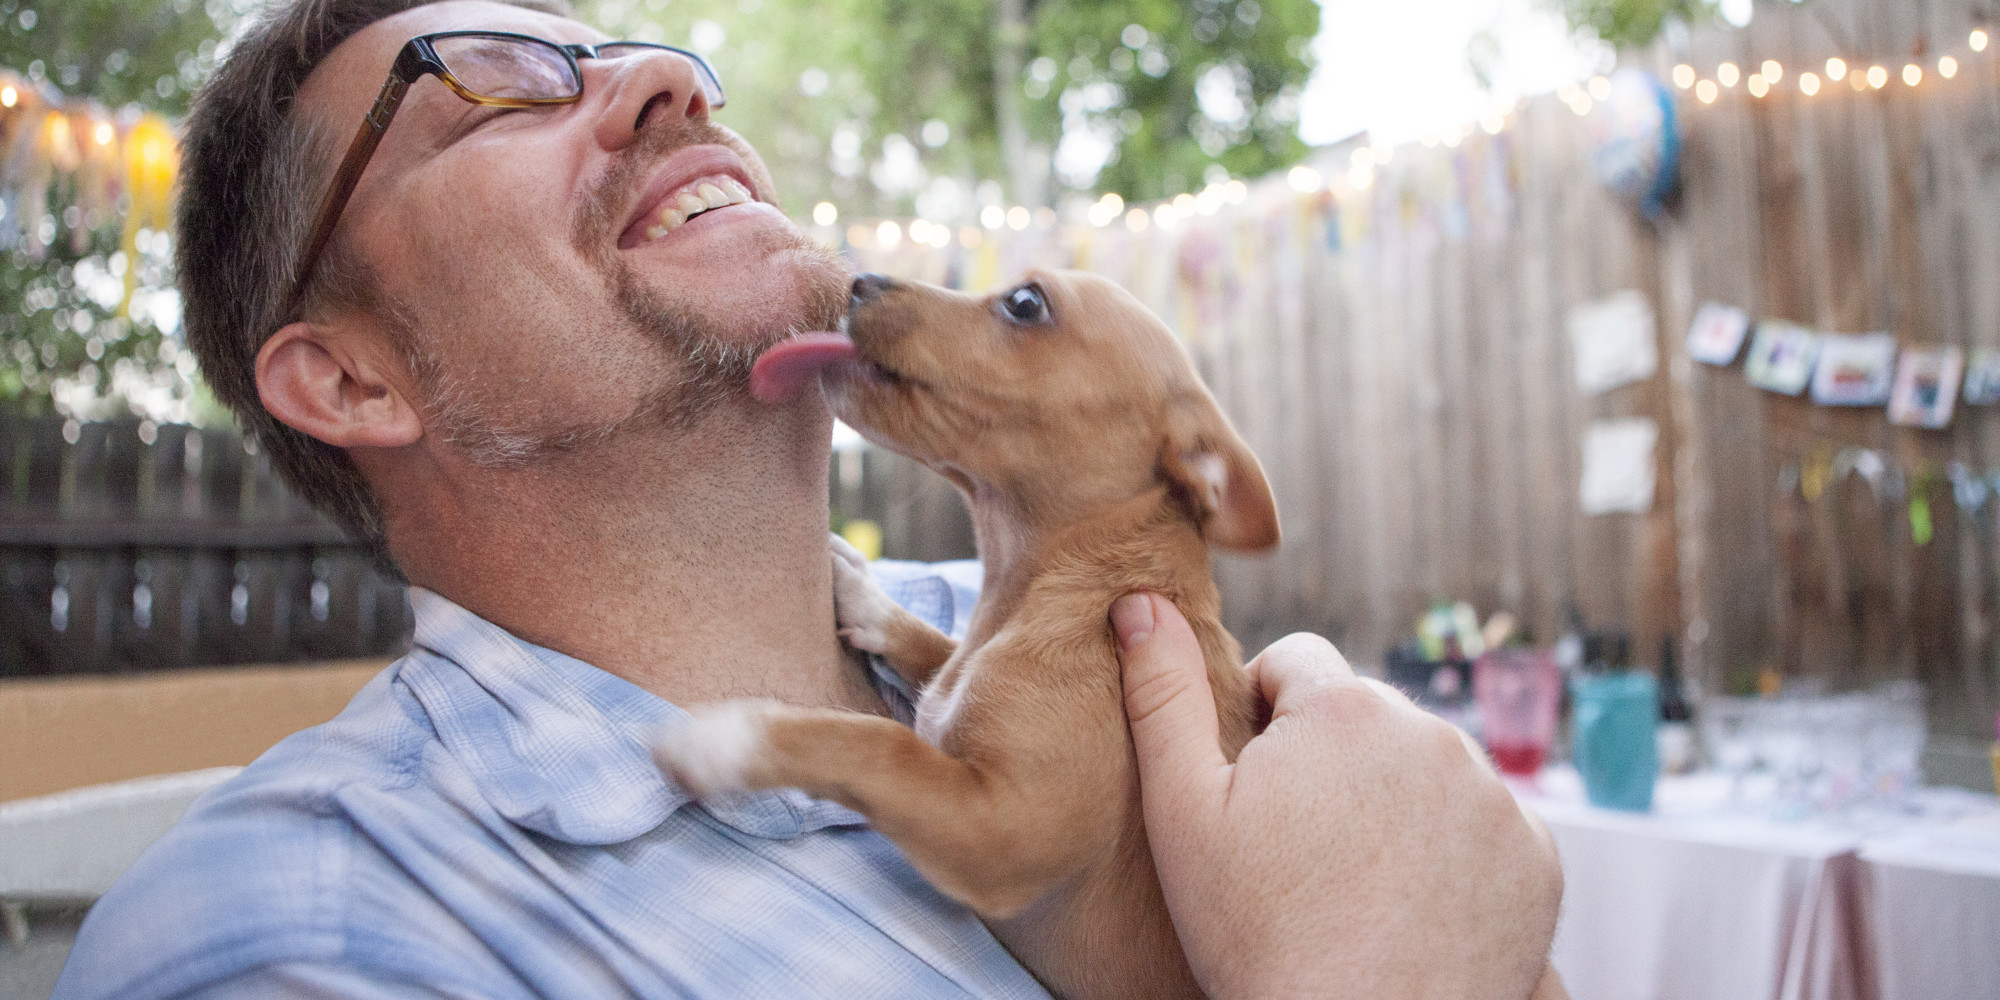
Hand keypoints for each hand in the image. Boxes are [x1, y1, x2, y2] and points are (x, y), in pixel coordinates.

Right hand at [1112, 593, 1564, 999]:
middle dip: (1330, 757)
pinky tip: (1408, 900)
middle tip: (1296, 844)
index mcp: (1344, 708)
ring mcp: (1494, 796)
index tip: (1252, 785)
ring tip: (1352, 877)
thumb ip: (1162, 695)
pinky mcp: (1536, 855)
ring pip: (1424, 765)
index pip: (1295, 660)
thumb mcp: (1182, 813)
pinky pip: (1483, 822)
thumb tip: (1140, 602)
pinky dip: (1451, 847)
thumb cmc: (1257, 936)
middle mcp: (1433, 733)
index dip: (1261, 717)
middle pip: (1364, 715)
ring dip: (1392, 797)